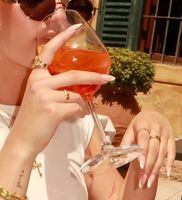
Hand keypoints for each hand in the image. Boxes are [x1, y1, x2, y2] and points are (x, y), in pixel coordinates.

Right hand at [11, 25, 112, 157]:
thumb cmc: (35, 119)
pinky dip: (80, 114)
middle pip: (73, 75)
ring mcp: (45, 96)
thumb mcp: (40, 96)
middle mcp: (39, 82)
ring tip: (82, 111)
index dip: (63, 38)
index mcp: (36, 76)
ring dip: (84, 104)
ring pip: (76, 96)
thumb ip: (56, 87)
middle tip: (108, 78)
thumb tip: (81, 88)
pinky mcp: (52, 111)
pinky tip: (77, 117)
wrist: (24, 139)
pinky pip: (76, 108)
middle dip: (94, 77)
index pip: (49, 51)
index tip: (76, 28)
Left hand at [121, 110, 175, 187]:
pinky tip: (166, 173)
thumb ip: (126, 142)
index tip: (141, 165)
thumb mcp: (131, 129)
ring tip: (150, 181)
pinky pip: (173, 152)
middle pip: (154, 150)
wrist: (155, 114)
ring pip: (162, 154)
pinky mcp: (172, 139)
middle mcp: (157, 129)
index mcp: (144, 125)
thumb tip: (119, 158)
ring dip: (156, 169)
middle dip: (149, 166)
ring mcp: (166, 134)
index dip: (143, 153)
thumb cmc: (140, 124)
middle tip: (143, 180)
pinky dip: (170, 163)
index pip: (144, 140)